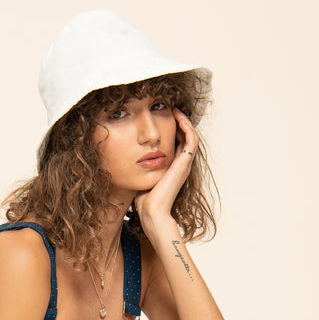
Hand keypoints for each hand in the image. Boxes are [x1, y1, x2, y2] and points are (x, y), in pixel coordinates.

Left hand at [134, 107, 197, 232]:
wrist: (151, 211)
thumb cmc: (143, 200)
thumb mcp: (141, 177)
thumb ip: (140, 166)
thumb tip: (126, 157)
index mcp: (172, 168)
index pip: (176, 143)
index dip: (171, 129)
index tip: (162, 117)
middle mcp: (181, 165)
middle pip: (184, 137)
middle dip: (178, 122)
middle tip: (169, 108)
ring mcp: (184, 164)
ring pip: (191, 135)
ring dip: (184, 120)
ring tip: (175, 108)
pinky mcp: (185, 163)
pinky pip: (192, 139)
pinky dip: (187, 126)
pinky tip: (177, 115)